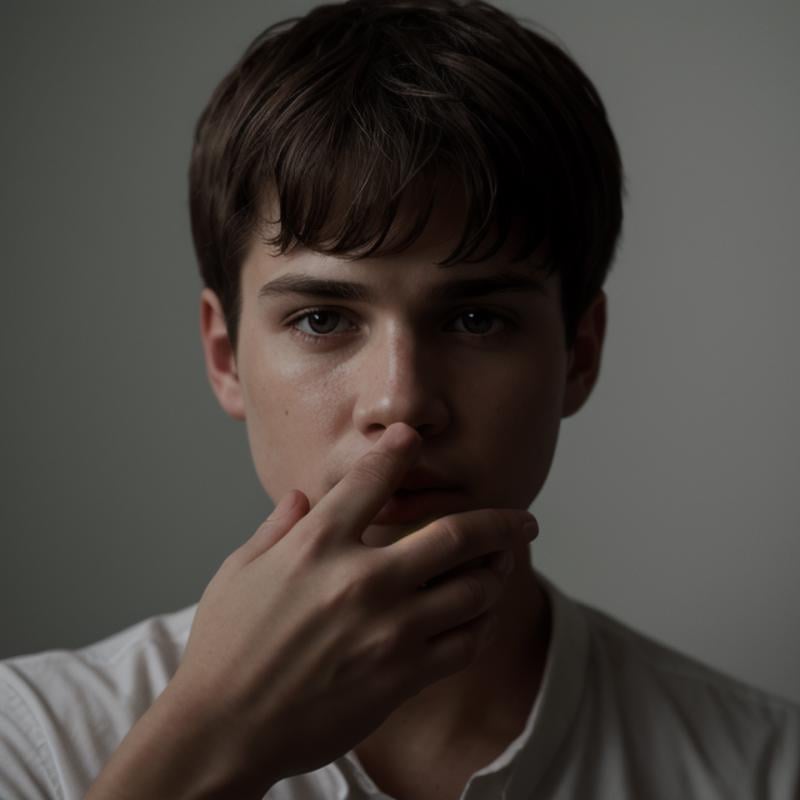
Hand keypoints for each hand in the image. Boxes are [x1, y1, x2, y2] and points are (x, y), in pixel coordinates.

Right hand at [170, 421, 537, 792]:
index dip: (399, 450)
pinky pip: (465, 644)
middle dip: (501, 521)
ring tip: (503, 566)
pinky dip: (481, 624)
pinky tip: (480, 615)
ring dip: (498, 572)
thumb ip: (278, 527)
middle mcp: (362, 579)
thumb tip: (304, 496)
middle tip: (524, 518)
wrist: (223, 728)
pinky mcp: (401, 676)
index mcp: (316, 544)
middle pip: (455, 534)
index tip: (414, 436)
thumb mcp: (239, 570)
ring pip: (474, 589)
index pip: (373, 480)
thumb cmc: (225, 645)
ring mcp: (388, 630)